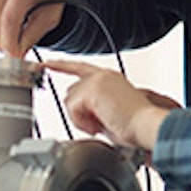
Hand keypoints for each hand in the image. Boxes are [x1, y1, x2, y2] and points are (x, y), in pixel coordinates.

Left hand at [42, 59, 173, 150]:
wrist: (145, 126)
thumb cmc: (134, 125)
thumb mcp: (109, 113)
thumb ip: (92, 106)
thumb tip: (78, 112)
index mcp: (109, 78)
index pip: (79, 68)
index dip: (60, 65)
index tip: (45, 64)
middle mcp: (103, 75)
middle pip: (71, 92)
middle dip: (78, 112)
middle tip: (97, 124)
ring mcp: (97, 80)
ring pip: (70, 102)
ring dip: (81, 119)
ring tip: (101, 125)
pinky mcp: (92, 89)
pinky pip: (73, 109)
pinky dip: (82, 122)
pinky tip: (98, 126)